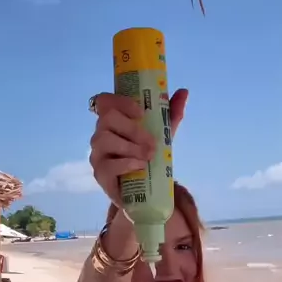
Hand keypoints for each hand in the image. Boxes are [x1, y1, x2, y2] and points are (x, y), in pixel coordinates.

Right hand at [89, 89, 187, 204]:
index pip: (105, 101)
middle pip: (108, 118)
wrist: (144, 190)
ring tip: (148, 156)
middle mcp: (101, 133)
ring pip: (105, 140)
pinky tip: (139, 166)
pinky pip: (108, 164)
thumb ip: (170, 113)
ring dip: (131, 147)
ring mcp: (97, 153)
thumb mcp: (161, 134)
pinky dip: (126, 163)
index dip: (120, 101)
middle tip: (152, 142)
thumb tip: (184, 91)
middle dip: (133, 129)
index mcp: (113, 120)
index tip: (141, 112)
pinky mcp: (99, 173)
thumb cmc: (147, 156)